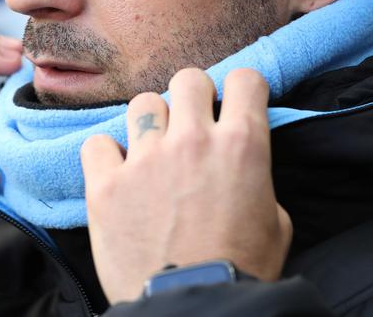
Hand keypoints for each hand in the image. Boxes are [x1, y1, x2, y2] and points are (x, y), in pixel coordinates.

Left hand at [80, 67, 291, 303]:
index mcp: (242, 146)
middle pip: (188, 79)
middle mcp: (192, 141)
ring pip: (143, 103)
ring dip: (151, 124)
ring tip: (153, 152)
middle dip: (193, 98)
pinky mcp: (106, 185)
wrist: (194, 309)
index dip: (241, 91)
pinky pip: (97, 143)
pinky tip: (117, 175)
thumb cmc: (241, 271)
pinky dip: (106, 156)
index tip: (235, 105)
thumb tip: (244, 172)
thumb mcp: (275, 223)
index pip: (244, 78)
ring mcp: (145, 160)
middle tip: (192, 126)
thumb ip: (258, 182)